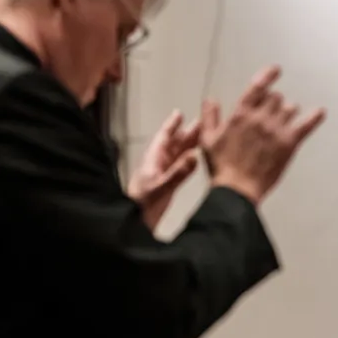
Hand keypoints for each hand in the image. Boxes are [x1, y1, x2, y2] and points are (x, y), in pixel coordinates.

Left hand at [127, 109, 201, 228]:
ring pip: (177, 156)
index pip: (164, 138)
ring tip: (202, 137)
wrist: (135, 223)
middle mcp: (158, 165)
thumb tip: (194, 157)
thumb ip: (178, 173)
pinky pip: (180, 169)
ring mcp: (162, 175)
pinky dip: (188, 162)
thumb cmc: (142, 205)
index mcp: (154, 161)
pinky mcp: (167, 185)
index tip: (179, 114)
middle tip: (200, 123)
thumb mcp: (161, 187)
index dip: (171, 126)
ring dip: (188, 146)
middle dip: (186, 134)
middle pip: (173, 145)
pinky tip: (195, 160)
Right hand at [202, 67, 326, 204]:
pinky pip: (306, 125)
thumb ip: (210, 116)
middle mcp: (260, 118)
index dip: (268, 75)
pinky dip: (315, 117)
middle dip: (274, 103)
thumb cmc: (222, 167)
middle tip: (271, 113)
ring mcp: (276, 130)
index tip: (276, 70)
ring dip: (288, 112)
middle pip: (276, 98)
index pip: (257, 87)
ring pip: (290, 109)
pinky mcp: (289, 144)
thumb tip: (210, 100)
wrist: (237, 189)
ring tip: (284, 121)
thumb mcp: (207, 139)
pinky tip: (320, 112)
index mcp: (241, 114)